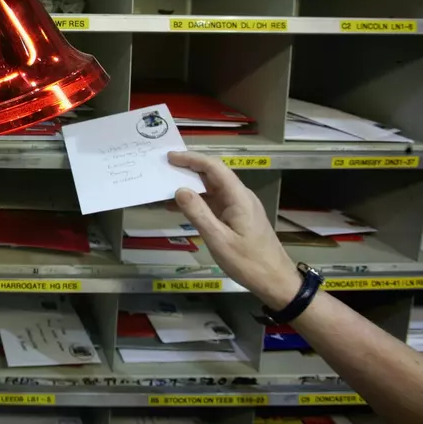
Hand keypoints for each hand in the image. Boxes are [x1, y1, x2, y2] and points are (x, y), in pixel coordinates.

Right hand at [168, 151, 299, 308]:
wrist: (276, 281)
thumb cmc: (249, 262)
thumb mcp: (219, 240)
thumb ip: (198, 213)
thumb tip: (179, 190)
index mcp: (238, 197)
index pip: (214, 168)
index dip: (191, 159)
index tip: (169, 157)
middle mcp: (240, 196)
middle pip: (213, 174)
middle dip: (188, 169)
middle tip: (163, 169)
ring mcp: (240, 207)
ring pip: (213, 188)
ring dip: (191, 186)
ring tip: (166, 187)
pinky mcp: (238, 217)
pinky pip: (215, 202)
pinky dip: (197, 201)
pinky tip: (180, 207)